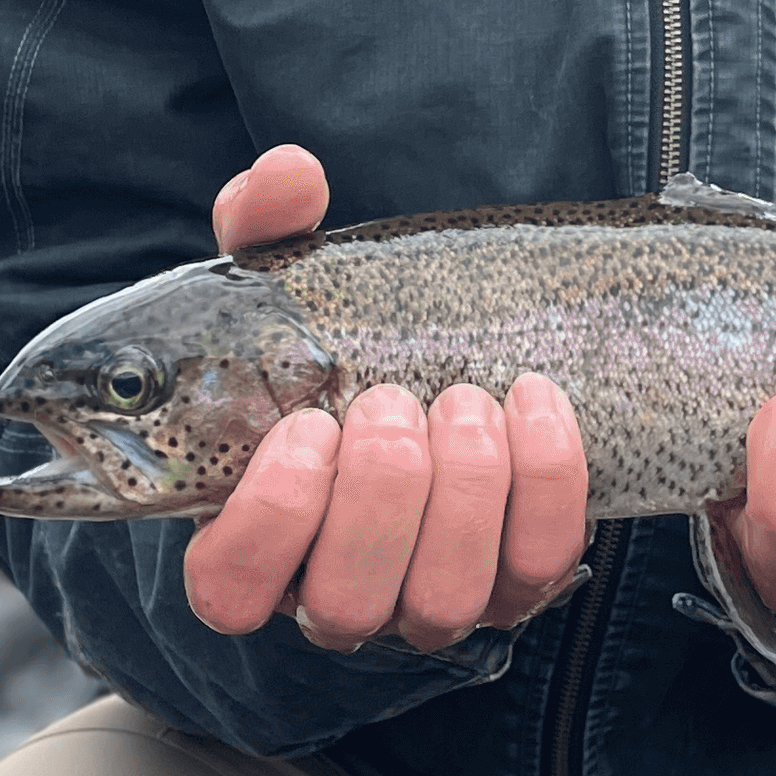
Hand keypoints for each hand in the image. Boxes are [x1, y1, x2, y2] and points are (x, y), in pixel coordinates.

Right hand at [179, 146, 595, 651]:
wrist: (443, 360)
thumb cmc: (335, 341)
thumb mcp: (286, 282)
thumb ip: (266, 227)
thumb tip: (288, 174)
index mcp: (257, 538)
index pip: (229, 591)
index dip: (268, 522)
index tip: (307, 426)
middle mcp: (336, 591)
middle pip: (344, 600)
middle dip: (379, 495)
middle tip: (393, 401)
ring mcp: (426, 600)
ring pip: (442, 599)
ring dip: (461, 493)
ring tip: (465, 400)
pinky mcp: (515, 584)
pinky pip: (535, 562)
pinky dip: (545, 481)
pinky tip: (533, 401)